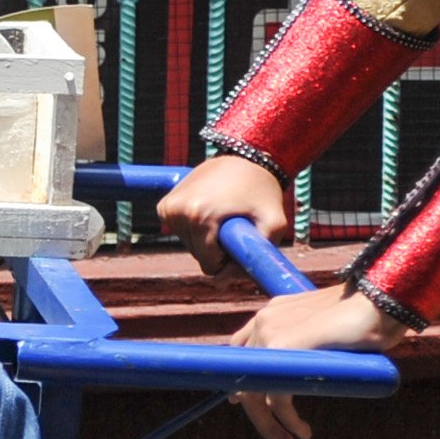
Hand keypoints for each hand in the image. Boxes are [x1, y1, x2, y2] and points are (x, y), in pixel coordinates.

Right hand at [157, 155, 291, 279]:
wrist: (245, 156)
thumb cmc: (262, 191)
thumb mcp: (275, 223)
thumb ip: (258, 256)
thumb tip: (223, 281)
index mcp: (200, 217)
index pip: (209, 266)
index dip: (230, 262)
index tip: (242, 242)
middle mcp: (178, 211)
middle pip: (198, 256)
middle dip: (217, 250)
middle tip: (236, 226)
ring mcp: (168, 207)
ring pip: (189, 245)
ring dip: (207, 239)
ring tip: (224, 215)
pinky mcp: (164, 204)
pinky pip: (180, 232)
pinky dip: (195, 228)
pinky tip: (211, 210)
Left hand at [224, 284, 398, 438]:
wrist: (378, 301)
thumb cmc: (361, 318)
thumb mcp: (322, 332)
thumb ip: (304, 347)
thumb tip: (296, 377)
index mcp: (271, 315)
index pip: (241, 354)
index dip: (245, 384)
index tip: (257, 409)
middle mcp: (264, 321)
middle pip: (244, 378)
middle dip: (258, 415)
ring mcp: (270, 333)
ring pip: (255, 392)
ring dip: (270, 425)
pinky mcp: (283, 348)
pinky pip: (276, 397)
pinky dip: (287, 420)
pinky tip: (302, 432)